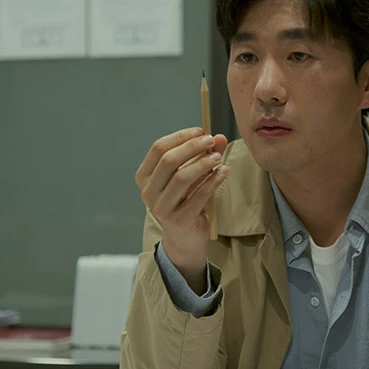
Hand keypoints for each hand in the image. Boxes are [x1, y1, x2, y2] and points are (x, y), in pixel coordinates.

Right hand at [135, 127, 228, 291]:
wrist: (184, 237)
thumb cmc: (186, 200)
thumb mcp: (192, 175)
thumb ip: (203, 155)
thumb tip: (219, 137)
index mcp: (145, 177)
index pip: (158, 148)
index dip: (180, 137)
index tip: (201, 131)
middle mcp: (148, 192)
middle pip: (168, 161)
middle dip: (192, 147)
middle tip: (211, 140)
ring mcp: (161, 208)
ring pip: (181, 178)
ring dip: (203, 163)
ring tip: (218, 157)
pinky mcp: (179, 220)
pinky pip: (198, 196)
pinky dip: (212, 181)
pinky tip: (223, 172)